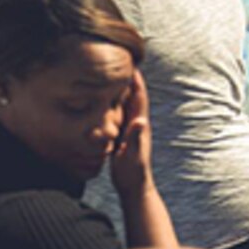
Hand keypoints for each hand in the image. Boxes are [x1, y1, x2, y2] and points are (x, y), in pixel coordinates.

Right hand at [109, 71, 152, 196]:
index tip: (132, 63)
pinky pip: (121, 114)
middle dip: (130, 79)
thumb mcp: (131, 156)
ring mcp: (132, 129)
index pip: (139, 97)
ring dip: (123, 89)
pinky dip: (116, 103)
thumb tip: (140, 121)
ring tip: (115, 74)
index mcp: (139, 125)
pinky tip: (108, 100)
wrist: (135, 187)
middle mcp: (138, 123)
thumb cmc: (132, 173)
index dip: (136, 80)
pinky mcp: (125, 135)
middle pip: (134, 96)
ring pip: (128, 104)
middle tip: (123, 61)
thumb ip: (135, 139)